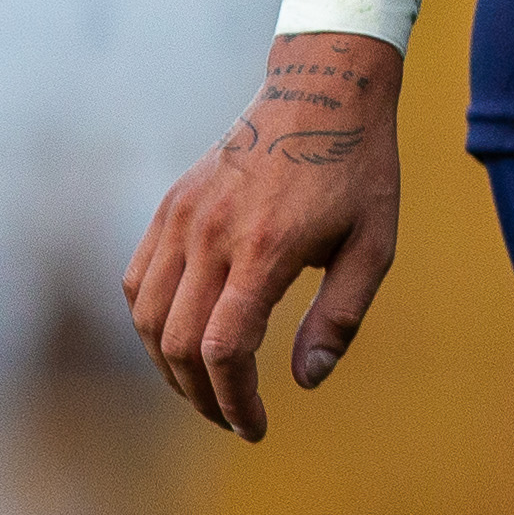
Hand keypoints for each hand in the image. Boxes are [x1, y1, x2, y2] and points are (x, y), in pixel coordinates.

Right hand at [122, 32, 401, 438]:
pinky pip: (139, 280)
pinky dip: (151, 321)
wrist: (324, 86)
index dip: (233, 402)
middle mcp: (213, 232)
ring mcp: (185, 215)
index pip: (224, 349)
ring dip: (169, 366)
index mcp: (266, 245)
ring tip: (208, 385)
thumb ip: (341, 315)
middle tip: (234, 416)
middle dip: (202, 396)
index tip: (255, 428)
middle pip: (178, 344)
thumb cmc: (357, 167)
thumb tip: (306, 381)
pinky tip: (183, 336)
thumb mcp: (374, 241)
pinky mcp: (172, 204)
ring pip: (147, 317)